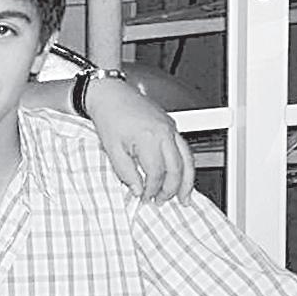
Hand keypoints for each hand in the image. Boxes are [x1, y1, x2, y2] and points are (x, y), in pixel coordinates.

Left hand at [85, 77, 193, 204]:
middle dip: (171, 189)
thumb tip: (137, 189)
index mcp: (149, 138)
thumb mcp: (111, 149)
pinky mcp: (171, 125)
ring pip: (187, 159)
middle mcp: (164, 132)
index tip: (145, 197)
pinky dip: (186, 165)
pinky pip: (184, 149)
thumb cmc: (109, 116)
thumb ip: (125, 172)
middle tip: (162, 201)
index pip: (156, 173)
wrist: (109, 94)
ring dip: (187, 181)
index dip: (151, 189)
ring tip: (185, 196)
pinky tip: (183, 175)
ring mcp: (170, 127)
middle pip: (176, 168)